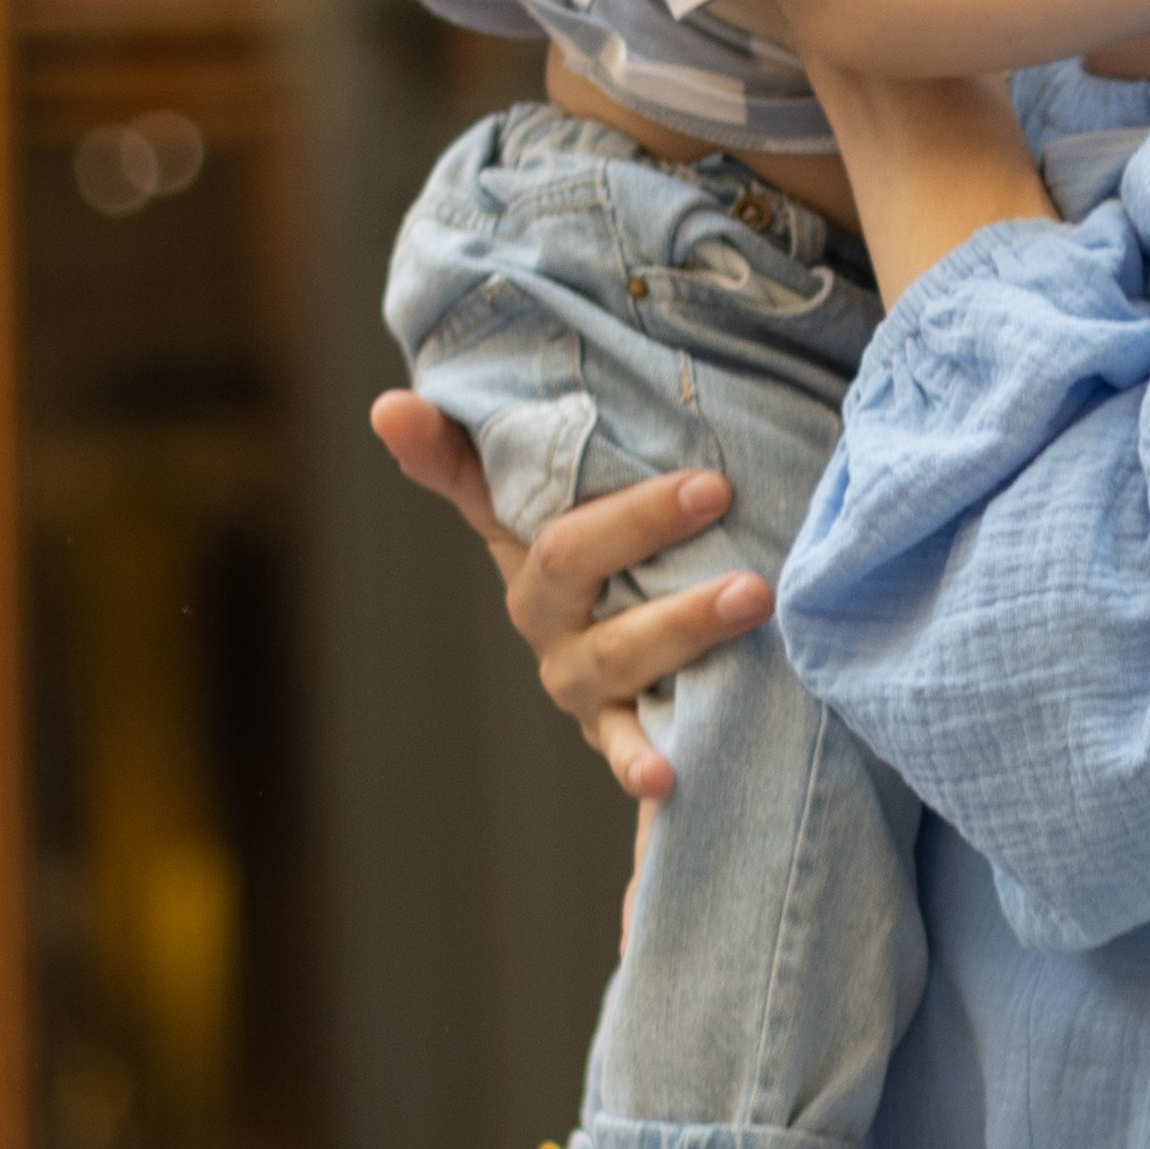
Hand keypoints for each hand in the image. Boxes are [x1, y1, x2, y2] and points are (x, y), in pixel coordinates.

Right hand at [369, 391, 773, 801]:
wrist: (685, 651)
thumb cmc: (645, 547)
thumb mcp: (610, 482)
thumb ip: (582, 419)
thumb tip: (444, 369)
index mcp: (531, 537)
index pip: (468, 478)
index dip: (431, 447)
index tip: (396, 411)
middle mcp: (544, 611)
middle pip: (567, 559)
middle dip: (639, 523)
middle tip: (714, 488)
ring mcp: (580, 678)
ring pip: (614, 653)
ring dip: (680, 625)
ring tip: (753, 596)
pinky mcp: (622, 732)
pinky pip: (628, 750)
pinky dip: (639, 766)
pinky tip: (665, 779)